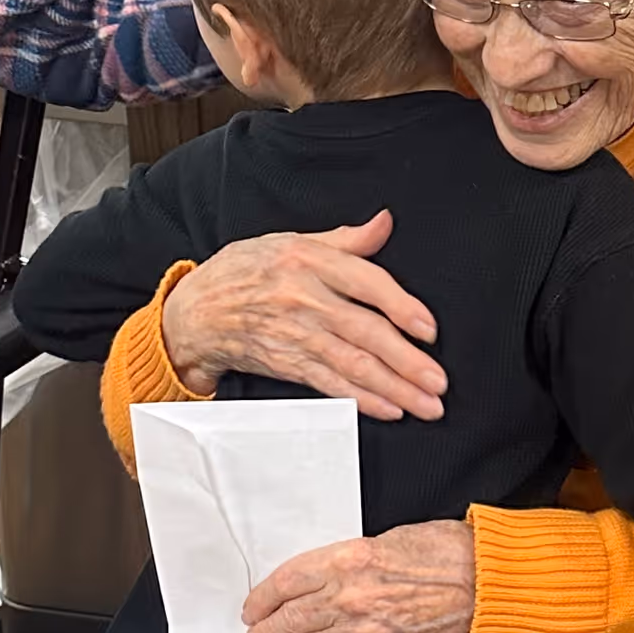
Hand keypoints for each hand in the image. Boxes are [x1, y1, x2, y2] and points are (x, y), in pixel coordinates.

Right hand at [159, 210, 447, 420]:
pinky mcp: (286, 364)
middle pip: (365, 332)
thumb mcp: (292, 242)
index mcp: (310, 261)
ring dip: (393, 387)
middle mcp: (304, 299)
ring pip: (352, 364)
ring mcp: (294, 335)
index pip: (366, 283)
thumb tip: (385, 223)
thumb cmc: (247, 271)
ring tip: (425, 403)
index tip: (429, 329)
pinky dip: (359, 400)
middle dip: (406, 361)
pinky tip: (388, 409)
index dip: (401, 306)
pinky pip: (329, 384)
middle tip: (438, 381)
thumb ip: (346, 239)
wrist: (195, 311)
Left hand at [241, 520, 476, 632]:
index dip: (263, 598)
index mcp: (348, 559)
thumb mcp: (386, 539)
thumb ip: (348, 562)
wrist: (486, 583)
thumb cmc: (446, 553)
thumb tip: (320, 581)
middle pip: (290, 619)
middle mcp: (349, 596)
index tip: (253, 607)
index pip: (288, 581)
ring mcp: (365, 631)